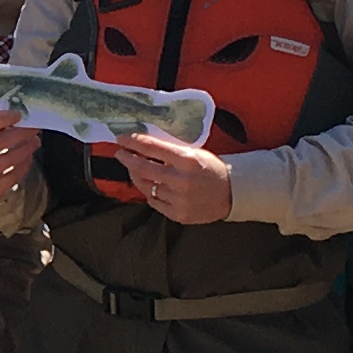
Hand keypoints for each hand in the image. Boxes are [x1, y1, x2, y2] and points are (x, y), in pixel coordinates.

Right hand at [0, 105, 34, 208]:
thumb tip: (16, 111)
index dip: (0, 119)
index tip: (18, 114)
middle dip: (19, 134)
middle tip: (34, 128)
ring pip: (6, 161)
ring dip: (25, 149)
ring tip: (35, 141)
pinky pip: (11, 178)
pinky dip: (23, 166)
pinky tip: (28, 157)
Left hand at [112, 128, 236, 222]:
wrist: (232, 194)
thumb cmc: (211, 169)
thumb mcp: (194, 153)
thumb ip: (170, 151)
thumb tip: (142, 144)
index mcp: (187, 160)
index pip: (152, 148)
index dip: (133, 142)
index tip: (122, 139)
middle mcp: (181, 180)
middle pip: (143, 168)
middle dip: (127, 159)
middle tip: (120, 153)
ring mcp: (179, 199)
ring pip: (146, 186)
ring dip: (137, 176)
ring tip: (135, 170)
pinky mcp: (178, 214)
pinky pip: (154, 202)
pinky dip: (150, 193)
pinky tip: (152, 187)